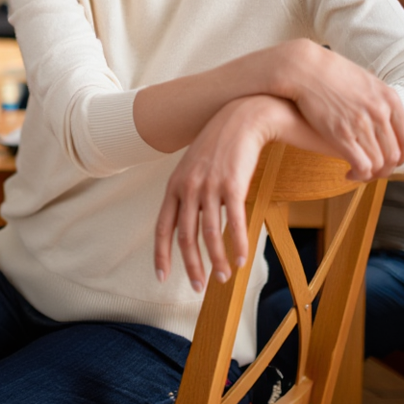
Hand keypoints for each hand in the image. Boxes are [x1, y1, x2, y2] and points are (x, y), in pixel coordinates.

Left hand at [154, 95, 283, 292]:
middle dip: (191, 266)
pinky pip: (234, 223)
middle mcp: (187, 187)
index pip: (162, 227)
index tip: (162, 277)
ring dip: (217, 261)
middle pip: (185, 237)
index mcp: (174, 186)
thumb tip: (191, 224)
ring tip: (224, 277)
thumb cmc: (219, 145)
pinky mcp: (232, 185)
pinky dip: (238, 244)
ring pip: (210, 234)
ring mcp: (209, 186)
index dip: (161, 254)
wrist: (242, 117)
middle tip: (198, 286)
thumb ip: (189, 193)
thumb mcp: (194, 167)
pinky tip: (243, 259)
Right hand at [270, 40, 403, 180]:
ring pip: (379, 164)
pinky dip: (359, 175)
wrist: (305, 68)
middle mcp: (380, 112)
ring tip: (359, 174)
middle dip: (386, 170)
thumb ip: (379, 99)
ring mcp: (362, 124)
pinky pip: (362, 165)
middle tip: (373, 172)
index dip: (402, 156)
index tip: (391, 162)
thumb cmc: (330, 73)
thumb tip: (385, 114)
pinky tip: (349, 174)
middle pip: (394, 155)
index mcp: (390, 99)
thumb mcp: (365, 81)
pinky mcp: (342, 134)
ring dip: (371, 175)